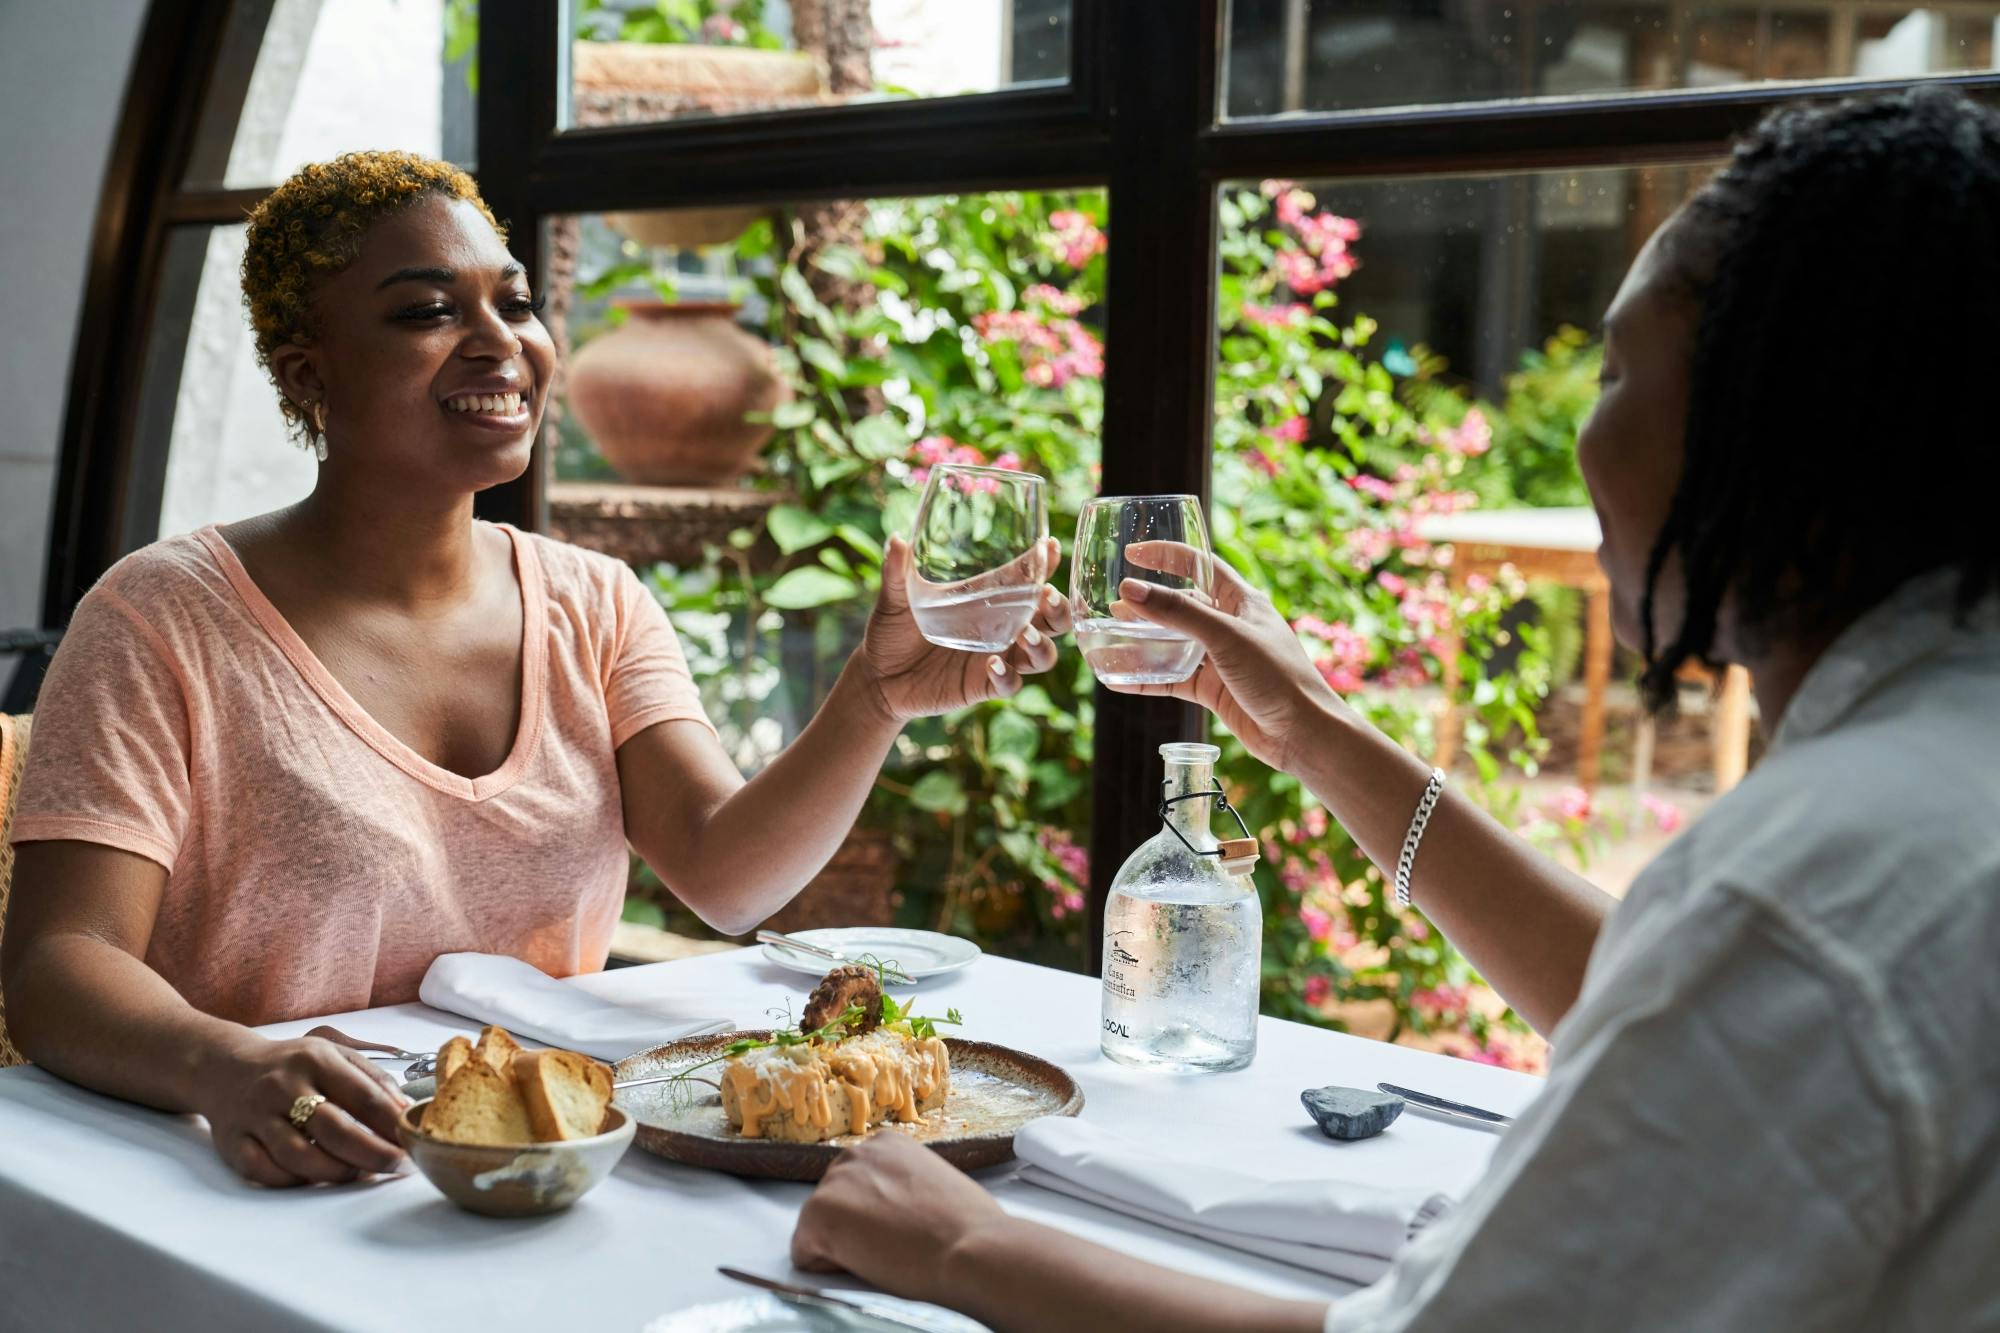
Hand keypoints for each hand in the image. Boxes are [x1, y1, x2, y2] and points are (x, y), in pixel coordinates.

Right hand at [193, 1033, 409, 1186]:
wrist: (225, 1068)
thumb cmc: (293, 1065)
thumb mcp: (334, 1055)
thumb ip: (372, 1080)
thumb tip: (407, 1112)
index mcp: (316, 1060)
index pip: (364, 1096)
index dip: (393, 1125)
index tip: (413, 1143)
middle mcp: (284, 1086)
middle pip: (335, 1130)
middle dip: (373, 1155)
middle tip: (396, 1167)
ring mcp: (256, 1116)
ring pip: (300, 1156)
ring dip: (336, 1172)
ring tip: (359, 1173)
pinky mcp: (233, 1142)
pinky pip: (265, 1172)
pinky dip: (294, 1180)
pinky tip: (314, 1177)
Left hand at [792, 1131, 1007, 1305]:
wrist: (969, 1248)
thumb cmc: (967, 1226)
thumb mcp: (935, 1185)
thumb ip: (906, 1186)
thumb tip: (898, 1210)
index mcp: (886, 1144)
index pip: (858, 1185)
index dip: (876, 1214)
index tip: (901, 1228)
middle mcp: (855, 1153)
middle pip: (835, 1202)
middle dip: (854, 1227)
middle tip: (892, 1244)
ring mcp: (834, 1181)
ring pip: (818, 1227)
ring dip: (842, 1245)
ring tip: (885, 1252)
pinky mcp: (818, 1213)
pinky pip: (804, 1252)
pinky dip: (826, 1267)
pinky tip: (866, 1263)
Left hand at [856, 535, 1071, 721]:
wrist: (877, 678)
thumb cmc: (891, 632)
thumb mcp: (894, 599)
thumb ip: (896, 572)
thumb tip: (897, 539)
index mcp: (987, 599)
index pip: (1027, 579)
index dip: (1046, 564)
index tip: (1051, 547)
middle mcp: (1001, 628)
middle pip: (1050, 620)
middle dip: (1058, 609)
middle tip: (1048, 597)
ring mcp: (997, 657)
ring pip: (1042, 655)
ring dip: (1041, 644)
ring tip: (1026, 634)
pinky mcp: (983, 686)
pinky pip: (1010, 684)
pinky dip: (1008, 676)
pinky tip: (994, 665)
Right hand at [1111, 541, 1340, 772]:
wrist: (1302, 733)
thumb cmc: (1276, 675)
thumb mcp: (1225, 636)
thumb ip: (1177, 613)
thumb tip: (1130, 590)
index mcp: (1241, 601)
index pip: (1199, 564)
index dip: (1167, 555)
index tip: (1133, 553)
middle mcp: (1229, 626)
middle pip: (1180, 607)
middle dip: (1147, 606)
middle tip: (1113, 607)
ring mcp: (1220, 659)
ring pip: (1172, 645)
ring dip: (1142, 643)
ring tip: (1108, 641)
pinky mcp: (1213, 690)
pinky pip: (1172, 679)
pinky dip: (1147, 678)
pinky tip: (1119, 679)